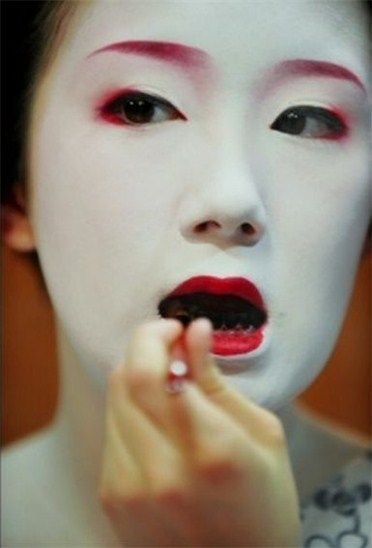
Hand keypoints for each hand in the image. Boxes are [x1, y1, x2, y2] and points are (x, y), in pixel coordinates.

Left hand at [99, 318, 300, 546]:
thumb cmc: (264, 504)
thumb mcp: (263, 436)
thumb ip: (220, 382)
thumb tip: (197, 331)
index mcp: (214, 453)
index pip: (161, 372)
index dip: (164, 336)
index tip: (180, 329)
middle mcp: (164, 472)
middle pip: (127, 378)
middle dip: (145, 344)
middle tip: (168, 338)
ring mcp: (131, 488)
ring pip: (114, 397)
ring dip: (137, 374)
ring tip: (166, 377)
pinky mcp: (112, 497)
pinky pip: (112, 427)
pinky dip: (131, 407)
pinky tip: (156, 416)